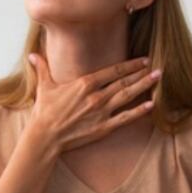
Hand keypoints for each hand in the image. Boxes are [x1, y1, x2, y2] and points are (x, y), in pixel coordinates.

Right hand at [26, 52, 160, 152]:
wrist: (45, 136)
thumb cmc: (44, 112)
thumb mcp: (44, 87)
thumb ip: (42, 68)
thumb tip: (33, 55)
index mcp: (84, 83)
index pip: (113, 71)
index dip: (130, 65)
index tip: (143, 60)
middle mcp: (97, 96)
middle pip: (124, 81)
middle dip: (142, 73)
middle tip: (157, 67)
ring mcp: (102, 112)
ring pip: (128, 96)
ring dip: (144, 86)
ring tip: (158, 78)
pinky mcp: (104, 127)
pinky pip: (126, 118)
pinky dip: (139, 111)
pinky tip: (151, 105)